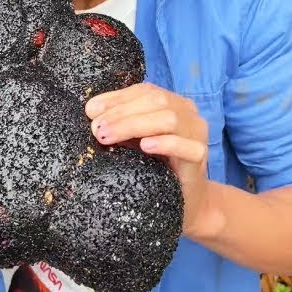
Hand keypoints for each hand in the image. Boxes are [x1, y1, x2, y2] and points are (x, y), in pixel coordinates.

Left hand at [85, 83, 214, 236]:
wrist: (185, 200)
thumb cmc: (157, 166)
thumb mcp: (134, 140)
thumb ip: (119, 122)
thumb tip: (92, 110)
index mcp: (172, 102)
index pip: (144, 91)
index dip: (117, 98)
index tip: (91, 111)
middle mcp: (187, 112)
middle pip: (156, 102)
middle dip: (121, 113)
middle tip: (96, 128)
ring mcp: (197, 133)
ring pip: (169, 120)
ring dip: (135, 126)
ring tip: (108, 137)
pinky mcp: (200, 156)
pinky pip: (187, 146)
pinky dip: (165, 143)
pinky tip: (145, 146)